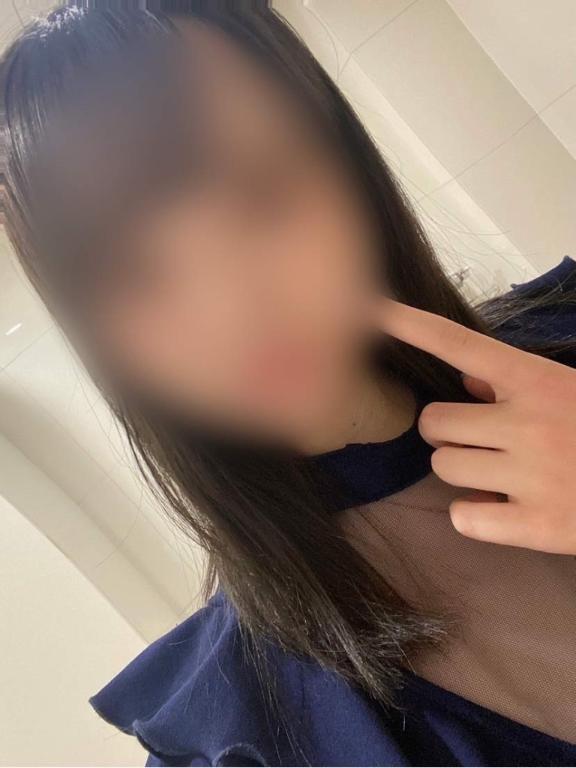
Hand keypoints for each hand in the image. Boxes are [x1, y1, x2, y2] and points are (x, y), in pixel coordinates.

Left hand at [378, 299, 575, 553]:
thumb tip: (462, 376)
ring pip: (444, 467)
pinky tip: (504, 510)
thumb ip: (515, 380)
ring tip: (500, 473)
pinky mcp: (539, 527)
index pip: (457, 343)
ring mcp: (533, 476)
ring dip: (463, 470)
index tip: (365, 307)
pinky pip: (464, 518)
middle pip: (432, 423)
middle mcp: (529, 422)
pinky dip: (476, 516)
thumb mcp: (569, 389)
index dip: (408, 324)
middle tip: (478, 438)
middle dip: (447, 431)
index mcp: (539, 380)